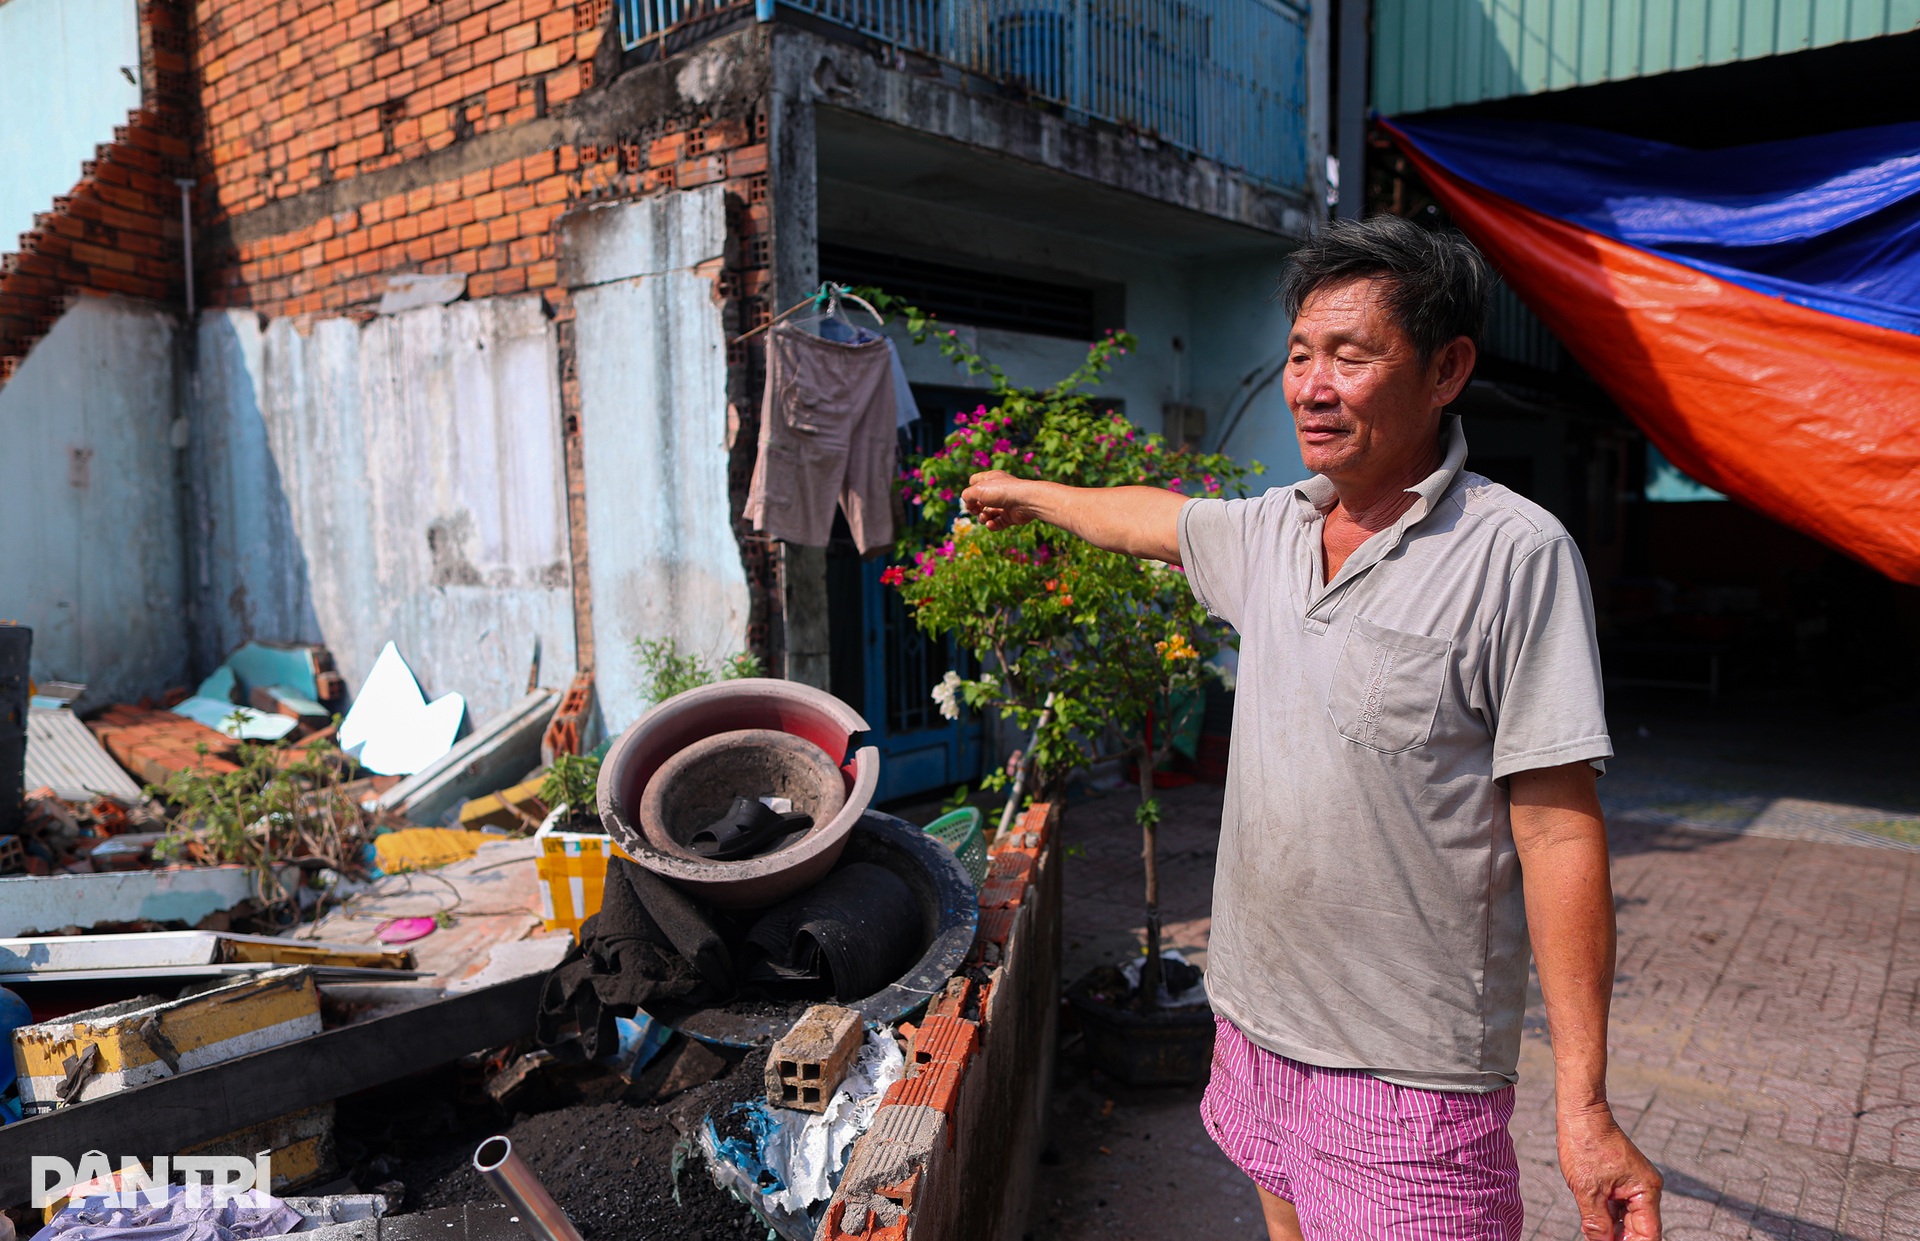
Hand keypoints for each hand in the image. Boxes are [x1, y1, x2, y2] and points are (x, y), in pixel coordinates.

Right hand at [962, 470, 1048, 529]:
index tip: (970, 495)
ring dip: (982, 517)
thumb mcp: (978, 490)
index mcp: (991, 479)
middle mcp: (998, 490)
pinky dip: (992, 525)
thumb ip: (967, 496)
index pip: (976, 480)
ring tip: (985, 517)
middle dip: (974, 507)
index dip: (970, 488)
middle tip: (975, 510)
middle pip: (980, 501)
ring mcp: (1004, 504)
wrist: (1025, 501)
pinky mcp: (1010, 516)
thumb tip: (967, 504)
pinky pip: (997, 523)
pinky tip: (990, 524)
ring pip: (987, 513)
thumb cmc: (1001, 491)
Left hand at [1558, 1104, 1661, 1239]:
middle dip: (1621, 1240)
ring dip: (1614, 1231)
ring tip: (1595, 1235)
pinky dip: (1609, 1218)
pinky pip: (1620, 1207)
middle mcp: (1646, 1189)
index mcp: (1646, 1191)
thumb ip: (1597, 1223)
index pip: (1648, 1234)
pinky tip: (1595, 1226)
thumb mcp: (1588, 1190)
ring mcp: (1635, 1184)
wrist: (1581, 1114)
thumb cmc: (1585, 1146)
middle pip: (1639, 1229)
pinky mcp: (1622, 1180)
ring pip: (1628, 1219)